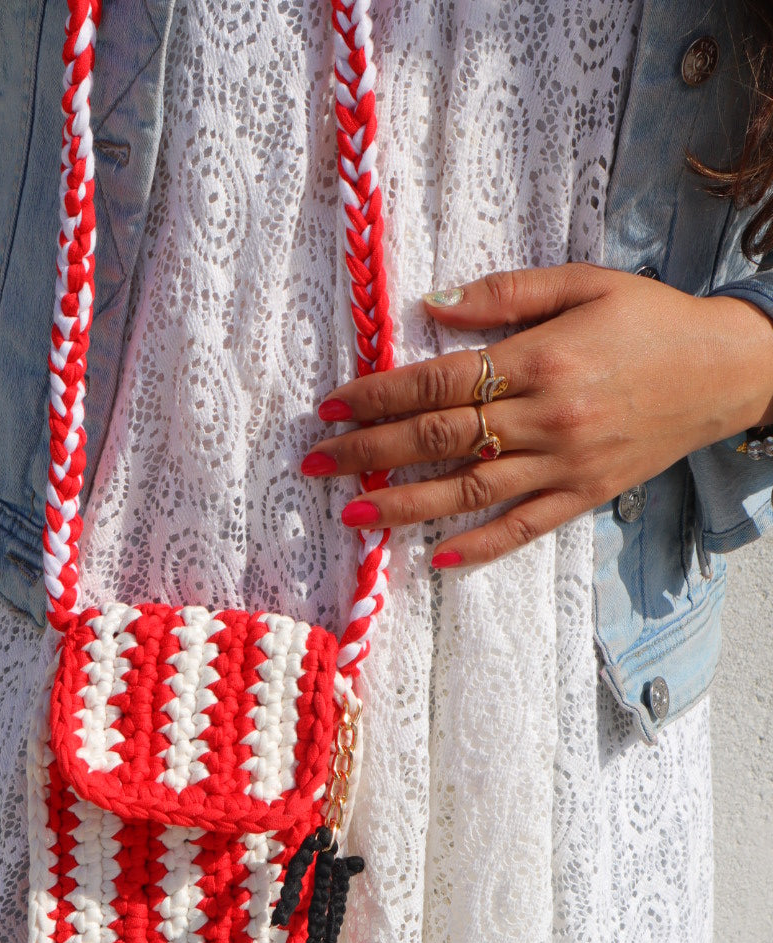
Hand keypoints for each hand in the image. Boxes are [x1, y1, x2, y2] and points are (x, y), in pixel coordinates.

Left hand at [302, 264, 772, 567]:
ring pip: (469, 490)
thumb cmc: (650, 319)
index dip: (381, 395)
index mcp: (542, 359)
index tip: (333, 405)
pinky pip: (523, 528)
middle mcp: (547, 417)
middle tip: (316, 463)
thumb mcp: (583, 283)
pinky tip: (435, 560)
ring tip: (352, 514)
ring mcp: (564, 463)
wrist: (725, 370)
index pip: (441, 381)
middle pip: (441, 437)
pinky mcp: (583, 496)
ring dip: (405, 504)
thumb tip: (431, 307)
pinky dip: (479, 547)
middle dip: (371, 452)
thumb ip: (506, 295)